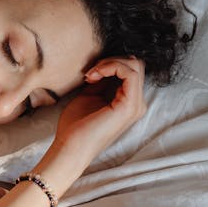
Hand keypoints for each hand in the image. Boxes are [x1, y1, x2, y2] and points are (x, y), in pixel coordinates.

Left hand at [42, 56, 146, 179]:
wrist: (70, 146)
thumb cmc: (76, 125)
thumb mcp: (90, 95)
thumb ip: (102, 81)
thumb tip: (105, 65)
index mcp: (128, 102)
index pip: (131, 69)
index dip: (110, 63)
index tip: (89, 74)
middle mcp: (137, 104)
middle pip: (135, 65)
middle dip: (111, 60)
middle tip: (90, 72)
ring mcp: (135, 105)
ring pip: (134, 66)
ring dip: (110, 63)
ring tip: (91, 75)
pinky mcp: (129, 106)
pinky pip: (130, 73)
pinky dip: (111, 67)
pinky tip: (94, 76)